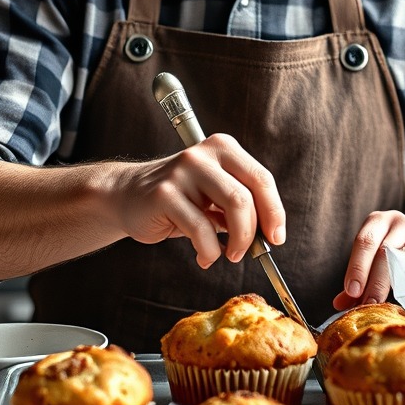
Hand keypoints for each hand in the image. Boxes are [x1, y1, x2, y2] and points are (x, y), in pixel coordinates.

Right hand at [111, 133, 285, 268]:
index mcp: (222, 148)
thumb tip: (268, 235)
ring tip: (229, 254)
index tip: (277, 237)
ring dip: (237, 241)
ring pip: (231, 208)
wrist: (127, 196)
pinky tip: (204, 256)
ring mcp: (182, 171)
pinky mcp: (164, 194)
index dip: (274, 211)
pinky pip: (201, 229)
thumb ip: (240, 206)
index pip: (261, 178)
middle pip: (247, 195)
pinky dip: (209, 251)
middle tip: (250, 251)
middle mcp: (203, 154)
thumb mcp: (214, 195)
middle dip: (254, 231)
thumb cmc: (179, 200)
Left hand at [332, 210, 404, 310]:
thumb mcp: (380, 263)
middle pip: (385, 251)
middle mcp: (402, 221)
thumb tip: (338, 304)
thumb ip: (361, 282)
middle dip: (374, 281)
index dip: (357, 266)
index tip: (352, 291)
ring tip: (389, 306)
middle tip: (368, 305)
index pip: (364, 241)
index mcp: (380, 221)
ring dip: (396, 285)